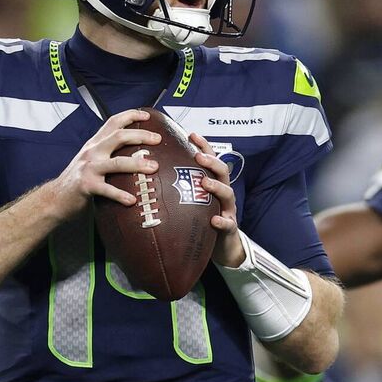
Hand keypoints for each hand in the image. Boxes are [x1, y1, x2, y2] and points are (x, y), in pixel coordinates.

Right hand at [53, 109, 161, 216]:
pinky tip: (132, 200)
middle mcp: (92, 152)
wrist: (55, 198)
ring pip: (117, 162)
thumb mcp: (91, 161)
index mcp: (94, 144)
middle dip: (141, 135)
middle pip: (119, 136)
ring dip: (137, 164)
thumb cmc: (78, 181)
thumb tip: (135, 155)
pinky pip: (107, 189)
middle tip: (158, 139)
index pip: (113, 122)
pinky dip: (120, 195)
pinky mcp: (86, 185)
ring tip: (154, 167)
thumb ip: (108, 154)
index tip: (147, 115)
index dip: (131, 115)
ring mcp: (88, 168)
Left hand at [189, 132, 244, 266]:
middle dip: (211, 162)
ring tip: (205, 183)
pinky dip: (222, 221)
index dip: (203, 146)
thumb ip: (180, 187)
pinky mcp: (229, 228)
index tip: (191, 134)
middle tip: (198, 156)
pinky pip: (228, 224)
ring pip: (228, 194)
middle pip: (222, 171)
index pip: (210, 160)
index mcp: (213, 183)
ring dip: (217, 186)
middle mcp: (223, 193)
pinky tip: (215, 220)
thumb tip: (152, 172)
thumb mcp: (192, 200)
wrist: (221, 246)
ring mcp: (228, 209)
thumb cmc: (202, 219)